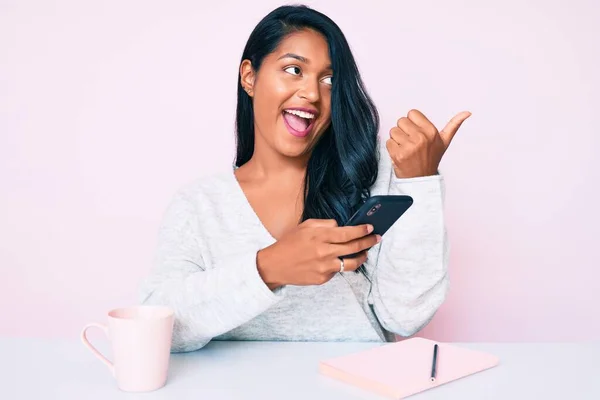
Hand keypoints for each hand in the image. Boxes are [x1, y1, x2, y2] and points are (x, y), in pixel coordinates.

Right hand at [256, 219, 379, 288]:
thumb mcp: (305, 226)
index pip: (347, 233)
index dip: (361, 230)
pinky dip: (341, 264)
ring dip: (362, 257)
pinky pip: (338, 271)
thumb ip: (325, 224)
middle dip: (368, 242)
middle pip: (353, 247)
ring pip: (351, 263)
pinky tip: (340, 260)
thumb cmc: (289, 243)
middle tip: (376, 238)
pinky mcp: (323, 278)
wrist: (274, 265)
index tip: (370, 227)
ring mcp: (324, 267)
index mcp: (319, 236)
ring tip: (365, 253)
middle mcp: (324, 252)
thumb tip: (341, 226)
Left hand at [386, 109, 471, 178]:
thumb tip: (467, 112)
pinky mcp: (398, 154)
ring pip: (393, 131)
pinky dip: (392, 148)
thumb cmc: (432, 159)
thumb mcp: (445, 141)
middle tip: (410, 142)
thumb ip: (454, 125)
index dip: (412, 123)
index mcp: (431, 131)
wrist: (422, 179)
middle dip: (404, 130)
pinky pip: (388, 142)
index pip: (412, 113)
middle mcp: (421, 137)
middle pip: (401, 121)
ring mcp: (409, 146)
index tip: (416, 133)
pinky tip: (401, 154)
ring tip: (406, 148)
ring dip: (397, 140)